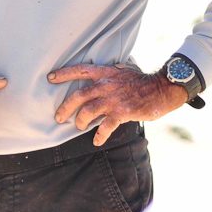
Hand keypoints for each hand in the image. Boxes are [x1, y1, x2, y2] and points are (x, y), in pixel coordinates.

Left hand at [47, 63, 187, 145]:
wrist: (161, 88)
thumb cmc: (142, 81)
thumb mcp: (122, 71)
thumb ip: (109, 74)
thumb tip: (99, 77)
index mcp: (105, 73)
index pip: (79, 70)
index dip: (64, 74)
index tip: (50, 78)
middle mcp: (106, 85)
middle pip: (78, 96)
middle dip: (65, 107)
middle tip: (58, 117)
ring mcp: (113, 99)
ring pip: (87, 112)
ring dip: (80, 121)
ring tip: (79, 127)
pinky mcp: (121, 113)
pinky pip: (105, 127)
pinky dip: (99, 136)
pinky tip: (97, 141)